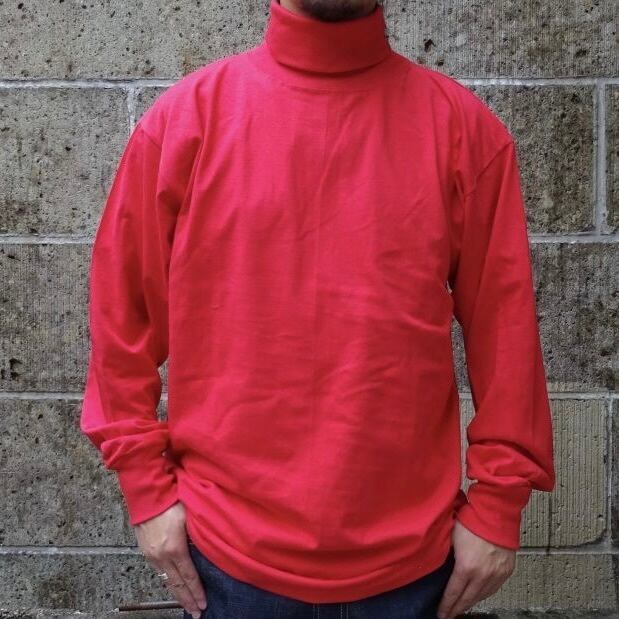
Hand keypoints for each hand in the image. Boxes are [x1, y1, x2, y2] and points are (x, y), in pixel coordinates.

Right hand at [134, 501, 206, 618]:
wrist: (147, 495)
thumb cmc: (171, 500)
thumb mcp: (190, 516)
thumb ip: (198, 535)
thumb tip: (207, 548)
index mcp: (175, 548)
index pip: (189, 576)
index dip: (197, 591)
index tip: (204, 604)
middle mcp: (162, 556)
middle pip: (177, 584)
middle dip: (188, 600)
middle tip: (197, 613)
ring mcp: (152, 555)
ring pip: (167, 581)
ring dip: (178, 594)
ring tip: (187, 605)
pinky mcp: (146, 552)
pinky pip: (159, 572)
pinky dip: (168, 582)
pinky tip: (174, 586)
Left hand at [436, 520, 514, 618]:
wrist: (495, 513)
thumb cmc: (471, 521)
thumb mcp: (452, 538)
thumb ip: (448, 555)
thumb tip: (441, 565)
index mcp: (466, 567)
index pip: (453, 593)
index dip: (446, 605)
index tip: (441, 613)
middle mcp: (482, 575)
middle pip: (468, 599)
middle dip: (457, 609)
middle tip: (449, 615)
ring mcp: (496, 574)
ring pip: (482, 596)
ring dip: (471, 603)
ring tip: (462, 607)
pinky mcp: (506, 570)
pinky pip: (494, 589)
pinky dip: (484, 595)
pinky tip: (478, 596)